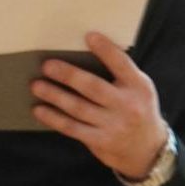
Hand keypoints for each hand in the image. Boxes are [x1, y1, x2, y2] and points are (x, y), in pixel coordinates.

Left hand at [31, 31, 168, 178]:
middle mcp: (127, 105)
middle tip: (47, 65)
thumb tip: (85, 51)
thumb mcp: (139, 88)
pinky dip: (53, 118)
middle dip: (68, 75)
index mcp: (138, 86)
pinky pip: (72, 128)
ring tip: (36, 85)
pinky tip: (39, 109)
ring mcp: (113, 125)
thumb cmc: (137, 108)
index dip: (106, 50)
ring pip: (78, 108)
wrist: (148, 149)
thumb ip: (120, 73)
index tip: (89, 36)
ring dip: (54, 96)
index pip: (122, 64)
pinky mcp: (100, 141)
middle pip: (93, 87)